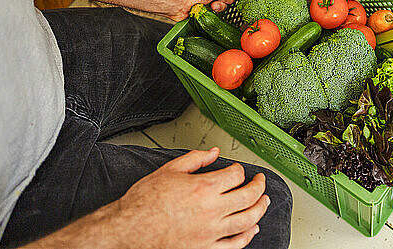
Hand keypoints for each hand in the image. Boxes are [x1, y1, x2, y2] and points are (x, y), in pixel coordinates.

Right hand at [117, 148, 268, 248]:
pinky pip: (234, 244)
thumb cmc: (144, 202)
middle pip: (248, 196)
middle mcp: (212, 211)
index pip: (235, 175)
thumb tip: (213, 152)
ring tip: (264, 202)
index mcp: (204, 188)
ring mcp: (211, 232)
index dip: (239, 169)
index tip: (237, 169)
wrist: (128, 230)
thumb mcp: (169, 170)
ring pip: (247, 221)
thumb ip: (195, 159)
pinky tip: (251, 229)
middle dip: (258, 186)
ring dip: (260, 209)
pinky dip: (247, 236)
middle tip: (261, 181)